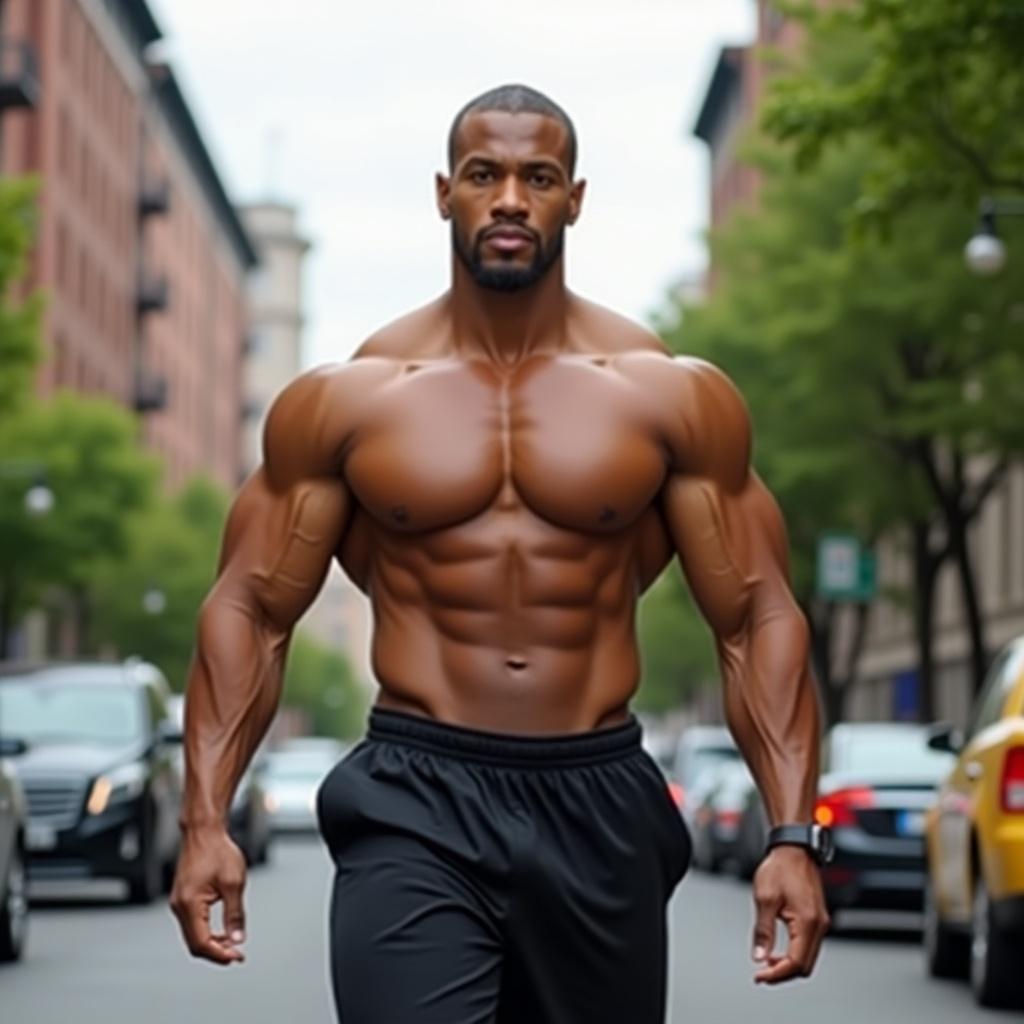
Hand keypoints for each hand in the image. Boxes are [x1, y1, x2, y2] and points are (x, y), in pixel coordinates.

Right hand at [170, 826, 247, 964]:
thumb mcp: (234, 883)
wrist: (204, 832)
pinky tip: (221, 933)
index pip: (201, 943)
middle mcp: (179, 906)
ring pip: (193, 936)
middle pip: (194, 944)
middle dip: (216, 952)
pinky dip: (206, 932)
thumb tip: (237, 939)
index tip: (237, 957)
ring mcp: (178, 903)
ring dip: (212, 944)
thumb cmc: (217, 851)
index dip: (220, 954)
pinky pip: (192, 924)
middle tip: (237, 955)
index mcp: (189, 904)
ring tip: (232, 945)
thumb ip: (235, 914)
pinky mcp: (182, 899)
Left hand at [750, 845, 828, 983]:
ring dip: (788, 964)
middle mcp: (819, 925)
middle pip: (805, 966)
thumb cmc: (780, 868)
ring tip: (766, 963)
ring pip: (808, 958)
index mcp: (808, 922)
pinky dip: (794, 954)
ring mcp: (820, 922)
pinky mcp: (817, 919)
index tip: (759, 976)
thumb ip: (763, 931)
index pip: (796, 963)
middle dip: (782, 973)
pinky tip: (778, 952)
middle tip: (761, 973)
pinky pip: (808, 946)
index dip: (776, 974)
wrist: (793, 849)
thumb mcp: (765, 899)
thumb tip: (759, 956)